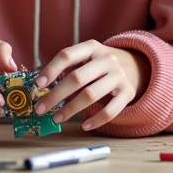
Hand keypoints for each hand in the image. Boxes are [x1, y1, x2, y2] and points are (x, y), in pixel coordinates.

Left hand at [33, 41, 150, 131]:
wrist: (135, 65)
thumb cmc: (99, 64)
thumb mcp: (86, 57)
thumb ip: (67, 67)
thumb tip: (39, 85)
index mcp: (92, 47)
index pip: (67, 55)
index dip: (51, 70)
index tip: (37, 84)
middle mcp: (107, 59)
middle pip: (77, 78)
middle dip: (56, 95)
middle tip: (40, 108)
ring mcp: (119, 76)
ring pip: (91, 95)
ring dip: (71, 109)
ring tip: (57, 118)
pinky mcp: (128, 92)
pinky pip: (111, 110)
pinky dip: (96, 120)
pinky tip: (84, 125)